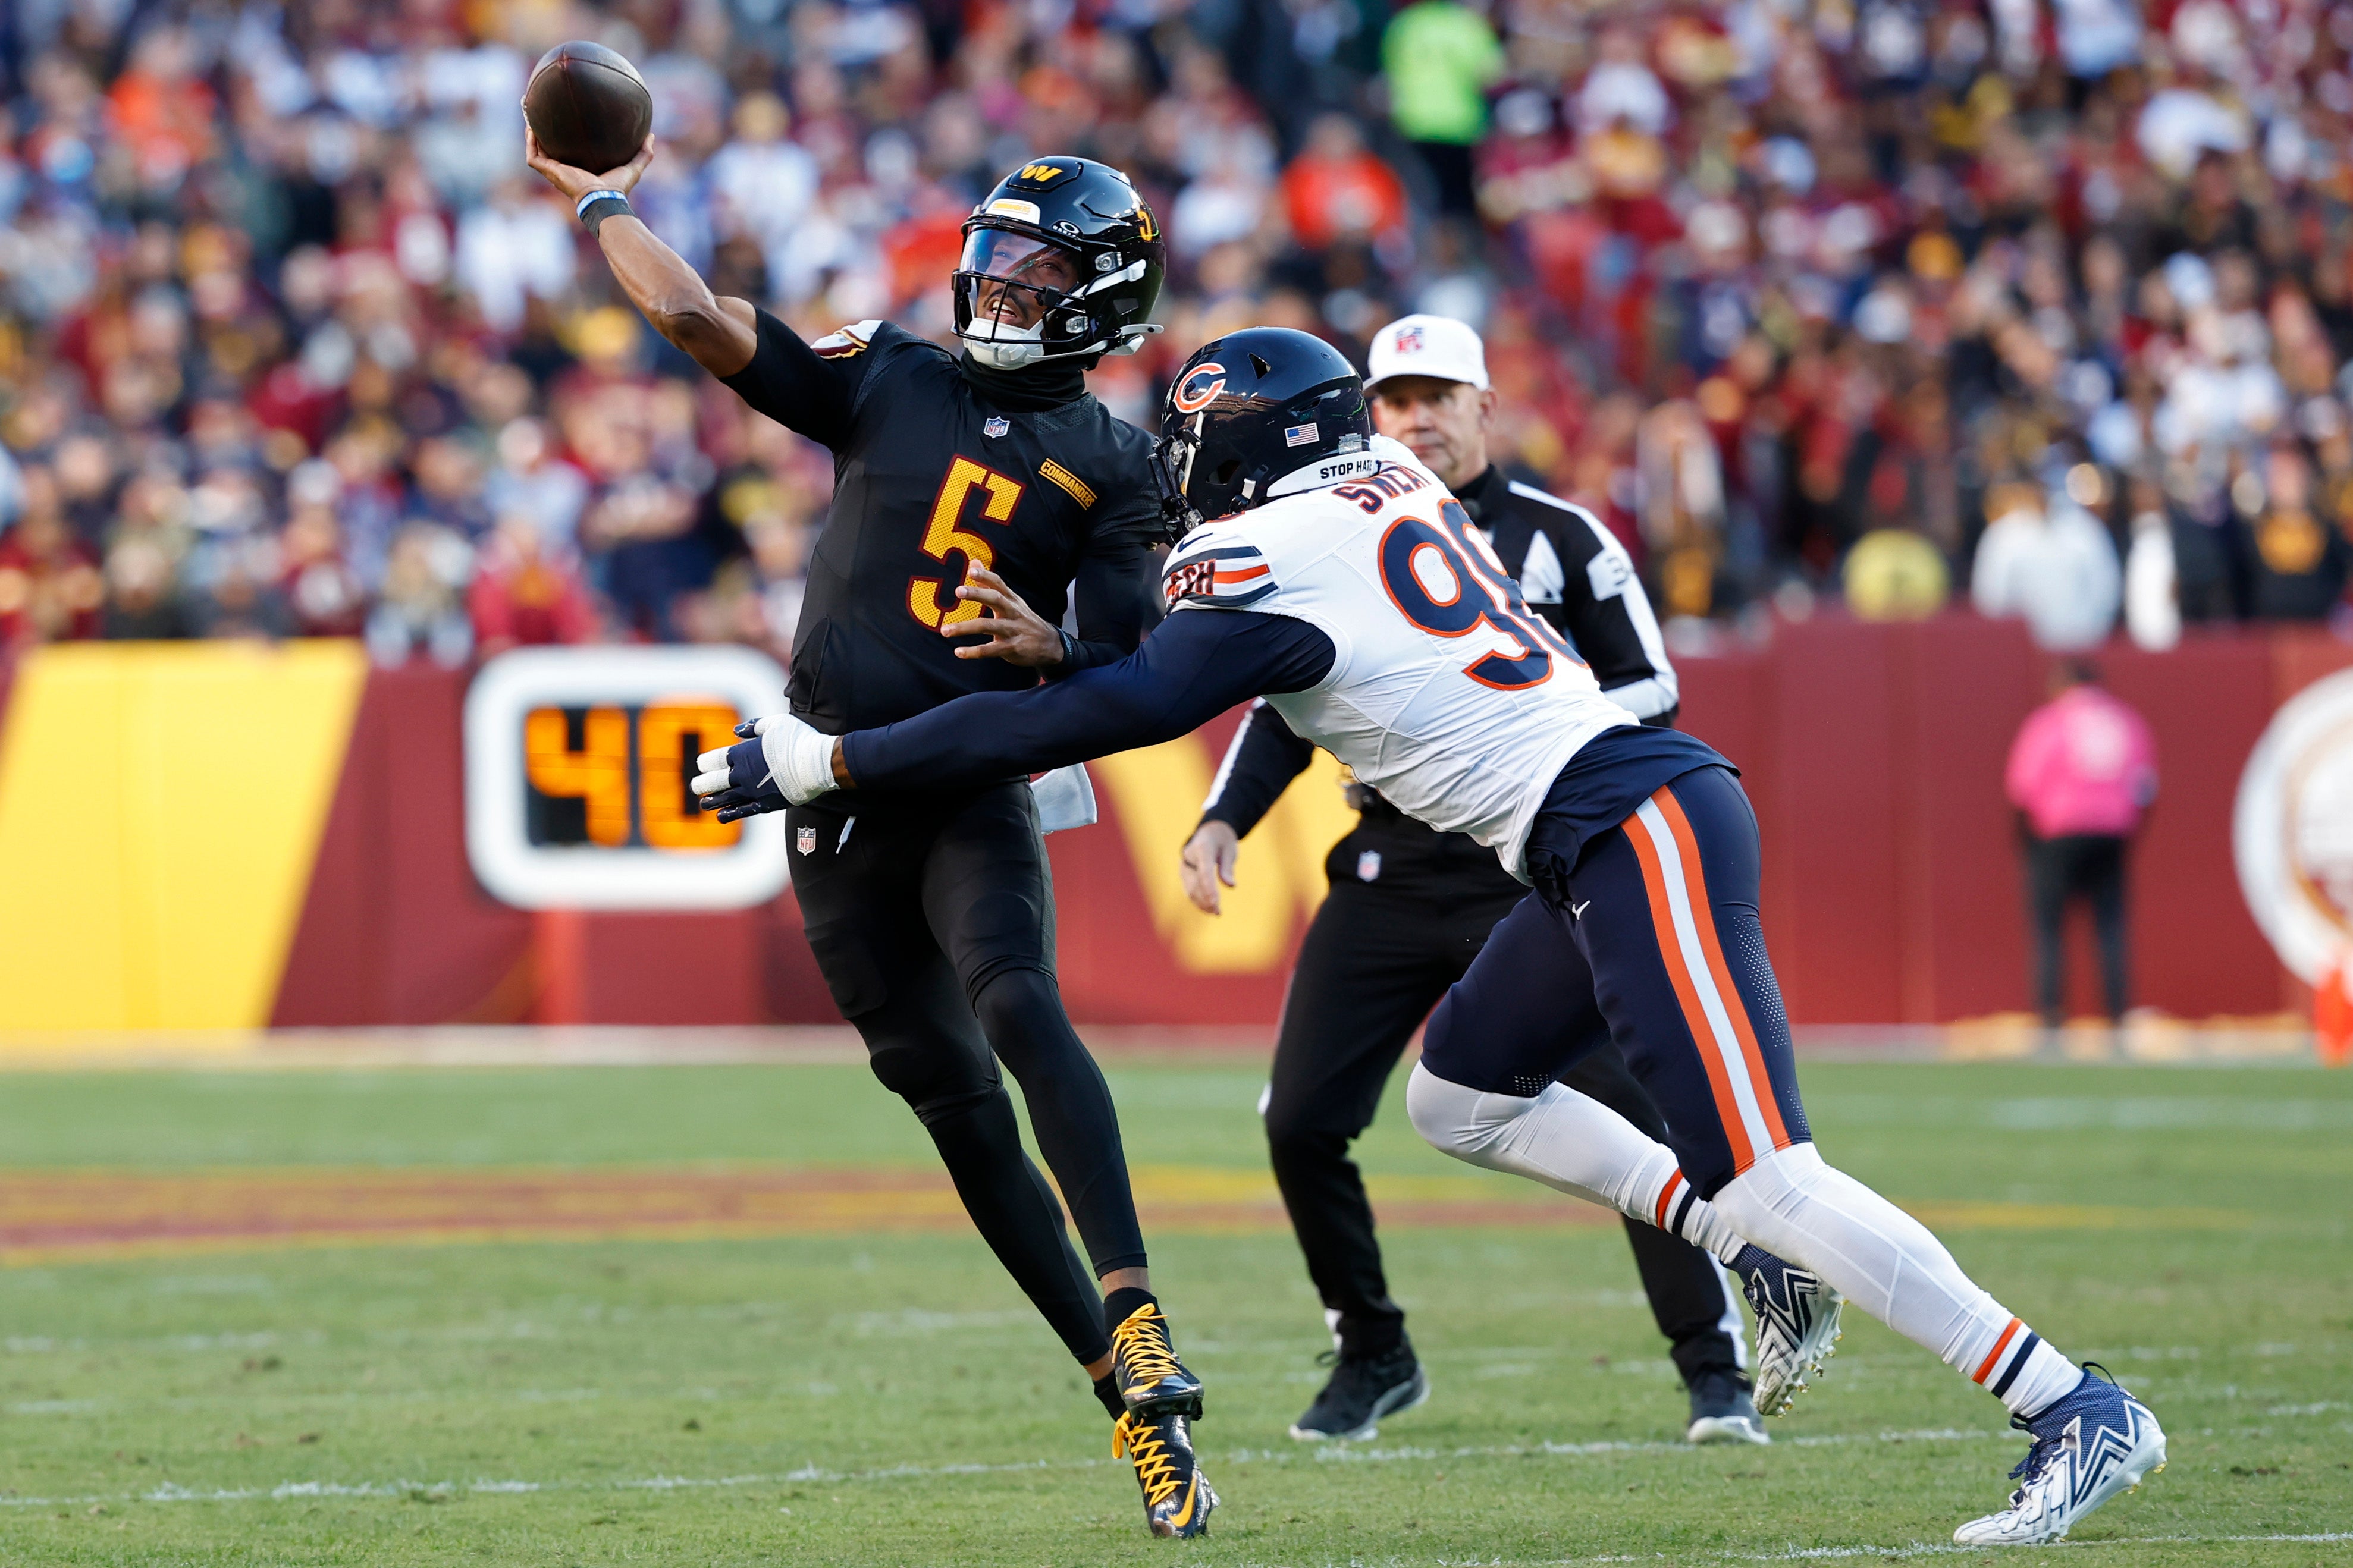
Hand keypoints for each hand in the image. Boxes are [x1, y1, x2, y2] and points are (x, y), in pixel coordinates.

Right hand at [523, 121, 653, 202]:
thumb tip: (651, 135)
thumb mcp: (633, 167)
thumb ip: (643, 153)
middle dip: (542, 133)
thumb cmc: (617, 188)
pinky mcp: (550, 172)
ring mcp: (555, 172)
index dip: (563, 138)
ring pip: (536, 150)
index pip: (567, 152)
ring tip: (529, 114)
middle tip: (539, 113)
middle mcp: (564, 170)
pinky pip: (533, 156)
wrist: (603, 198)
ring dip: (531, 133)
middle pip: (548, 149)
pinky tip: (531, 127)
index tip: (563, 122)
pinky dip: (530, 143)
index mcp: (579, 170)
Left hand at [693, 713, 839, 813]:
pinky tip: (721, 816)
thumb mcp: (775, 723)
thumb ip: (753, 727)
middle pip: (716, 781)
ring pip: (727, 798)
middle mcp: (744, 774)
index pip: (716, 760)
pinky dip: (731, 814)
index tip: (701, 764)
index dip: (706, 762)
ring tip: (704, 803)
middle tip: (695, 786)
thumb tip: (735, 731)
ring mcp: (754, 791)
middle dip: (703, 784)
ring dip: (713, 801)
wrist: (818, 763)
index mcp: (743, 754)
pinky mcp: (767, 804)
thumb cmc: (799, 739)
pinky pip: (745, 811)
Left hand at [945, 564, 1066, 665]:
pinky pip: (990, 650)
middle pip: (996, 600)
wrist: (1049, 645)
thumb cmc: (1024, 620)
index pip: (999, 584)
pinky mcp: (1012, 648)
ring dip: (965, 628)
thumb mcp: (1011, 601)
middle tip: (958, 591)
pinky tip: (959, 652)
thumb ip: (989, 584)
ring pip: (988, 626)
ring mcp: (1013, 631)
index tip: (971, 570)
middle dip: (977, 594)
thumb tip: (973, 562)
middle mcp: (1013, 612)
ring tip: (945, 630)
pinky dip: (973, 652)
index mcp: (1011, 600)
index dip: (986, 576)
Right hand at [1180, 821, 1239, 913]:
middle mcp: (1189, 858)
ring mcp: (1184, 866)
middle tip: (1218, 912)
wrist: (1208, 832)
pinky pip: (1189, 889)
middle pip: (1195, 883)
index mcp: (1201, 847)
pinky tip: (1209, 909)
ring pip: (1190, 889)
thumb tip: (1231, 885)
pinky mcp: (1184, 874)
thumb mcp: (1229, 848)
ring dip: (1201, 903)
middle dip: (1205, 900)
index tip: (1215, 903)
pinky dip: (1198, 900)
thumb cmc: (1222, 840)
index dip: (1209, 889)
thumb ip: (1228, 866)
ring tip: (1216, 913)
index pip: (1204, 872)